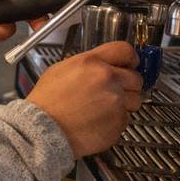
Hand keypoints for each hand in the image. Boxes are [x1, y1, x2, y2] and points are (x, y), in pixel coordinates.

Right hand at [27, 41, 143, 158]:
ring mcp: (115, 101)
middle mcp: (107, 79)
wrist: (43, 129)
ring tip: (103, 109)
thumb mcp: (61, 70)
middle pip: (136, 77)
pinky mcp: (118, 121)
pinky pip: (125, 119)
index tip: (131, 64)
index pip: (125, 51)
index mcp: (92, 62)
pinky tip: (98, 120)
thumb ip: (88, 64)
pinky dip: (115, 120)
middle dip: (128, 85)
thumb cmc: (47, 103)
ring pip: (135, 99)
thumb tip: (103, 65)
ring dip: (124, 103)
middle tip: (113, 92)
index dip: (131, 59)